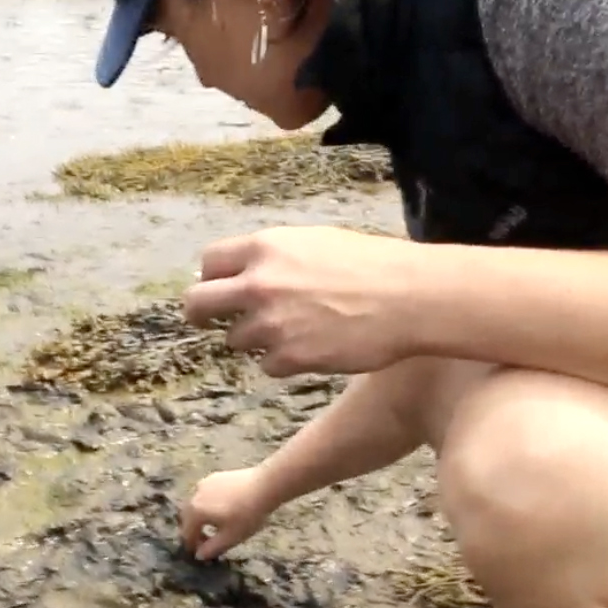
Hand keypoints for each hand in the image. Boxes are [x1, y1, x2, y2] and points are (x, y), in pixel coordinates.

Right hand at [180, 467, 276, 560]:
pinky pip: (206, 494)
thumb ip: (212, 549)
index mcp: (195, 511)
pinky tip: (224, 508)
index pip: (187, 533)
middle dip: (195, 530)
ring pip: (197, 504)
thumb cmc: (247, 515)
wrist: (265, 486)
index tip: (202, 553)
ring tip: (217, 524)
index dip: (192, 546)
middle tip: (208, 540)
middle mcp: (195, 495)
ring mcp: (204, 483)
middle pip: (188, 517)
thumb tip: (199, 555)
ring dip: (202, 516)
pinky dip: (209, 504)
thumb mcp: (230, 537)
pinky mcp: (215, 476)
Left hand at [182, 226, 425, 376]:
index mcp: (265, 248)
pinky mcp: (288, 358)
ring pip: (235, 340)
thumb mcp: (316, 242)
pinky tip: (314, 348)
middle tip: (206, 322)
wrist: (410, 297)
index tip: (217, 287)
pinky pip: (267, 365)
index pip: (209, 262)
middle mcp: (258, 285)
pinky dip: (284, 362)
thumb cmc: (372, 264)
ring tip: (294, 331)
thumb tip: (246, 272)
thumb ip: (276, 258)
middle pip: (198, 304)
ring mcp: (270, 324)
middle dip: (199, 314)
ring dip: (255, 339)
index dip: (212, 277)